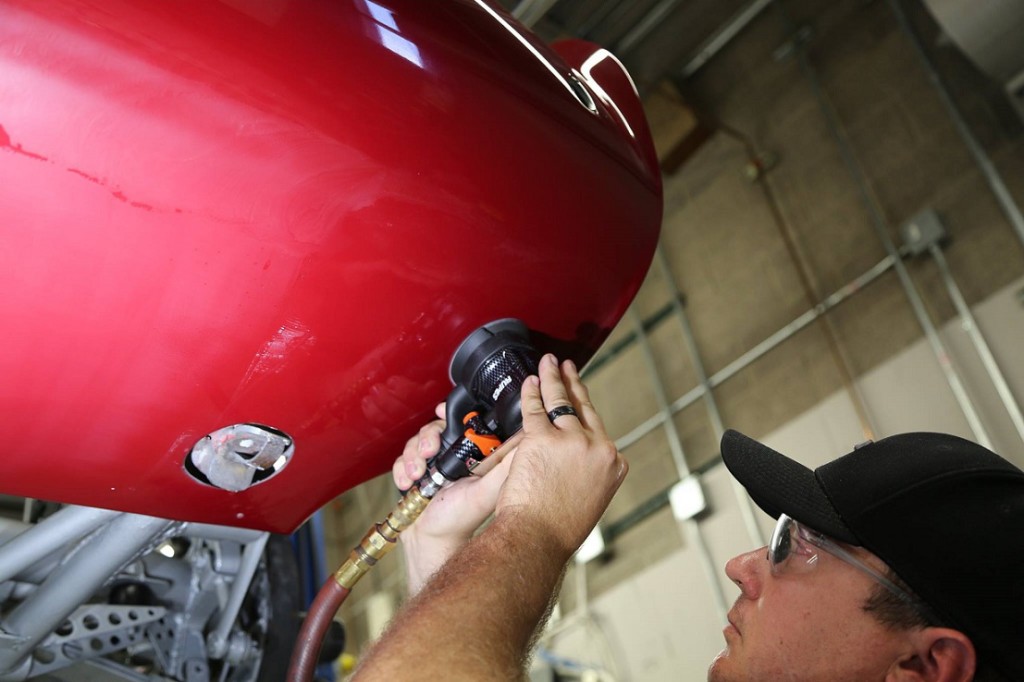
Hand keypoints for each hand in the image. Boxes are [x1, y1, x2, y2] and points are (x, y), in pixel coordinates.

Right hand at [393, 403, 519, 593]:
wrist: (431, 541)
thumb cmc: (462, 519)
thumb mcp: (486, 490)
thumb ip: (504, 466)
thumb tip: (526, 441)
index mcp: (472, 455)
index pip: (461, 423)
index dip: (450, 416)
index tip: (442, 413)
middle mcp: (452, 457)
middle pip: (435, 429)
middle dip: (427, 438)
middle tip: (429, 452)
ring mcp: (432, 465)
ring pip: (416, 442)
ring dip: (412, 456)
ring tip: (417, 474)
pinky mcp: (415, 473)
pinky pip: (402, 459)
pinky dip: (401, 469)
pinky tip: (407, 483)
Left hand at [494, 353, 626, 558]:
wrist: (536, 539)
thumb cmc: (556, 531)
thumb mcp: (589, 504)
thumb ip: (588, 479)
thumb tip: (577, 471)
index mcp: (614, 465)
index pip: (600, 432)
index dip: (587, 415)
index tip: (581, 402)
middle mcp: (598, 448)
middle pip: (584, 408)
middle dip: (574, 384)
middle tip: (568, 367)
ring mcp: (571, 440)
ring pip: (561, 401)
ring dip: (553, 377)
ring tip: (550, 363)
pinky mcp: (542, 438)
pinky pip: (535, 407)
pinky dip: (531, 391)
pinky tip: (530, 381)